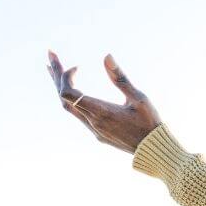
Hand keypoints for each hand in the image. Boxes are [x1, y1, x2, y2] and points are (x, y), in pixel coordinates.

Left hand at [46, 50, 160, 152]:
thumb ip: (120, 78)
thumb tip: (106, 56)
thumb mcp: (139, 98)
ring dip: (61, 87)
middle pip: (63, 98)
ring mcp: (94, 130)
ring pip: (68, 107)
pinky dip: (71, 99)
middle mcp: (93, 122)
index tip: (78, 66)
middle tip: (51, 54)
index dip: (66, 76)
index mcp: (101, 112)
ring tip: (55, 70)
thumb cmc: (150, 123)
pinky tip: (72, 92)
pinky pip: (77, 115)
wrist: (154, 150)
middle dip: (57, 75)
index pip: (68, 93)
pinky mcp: (98, 134)